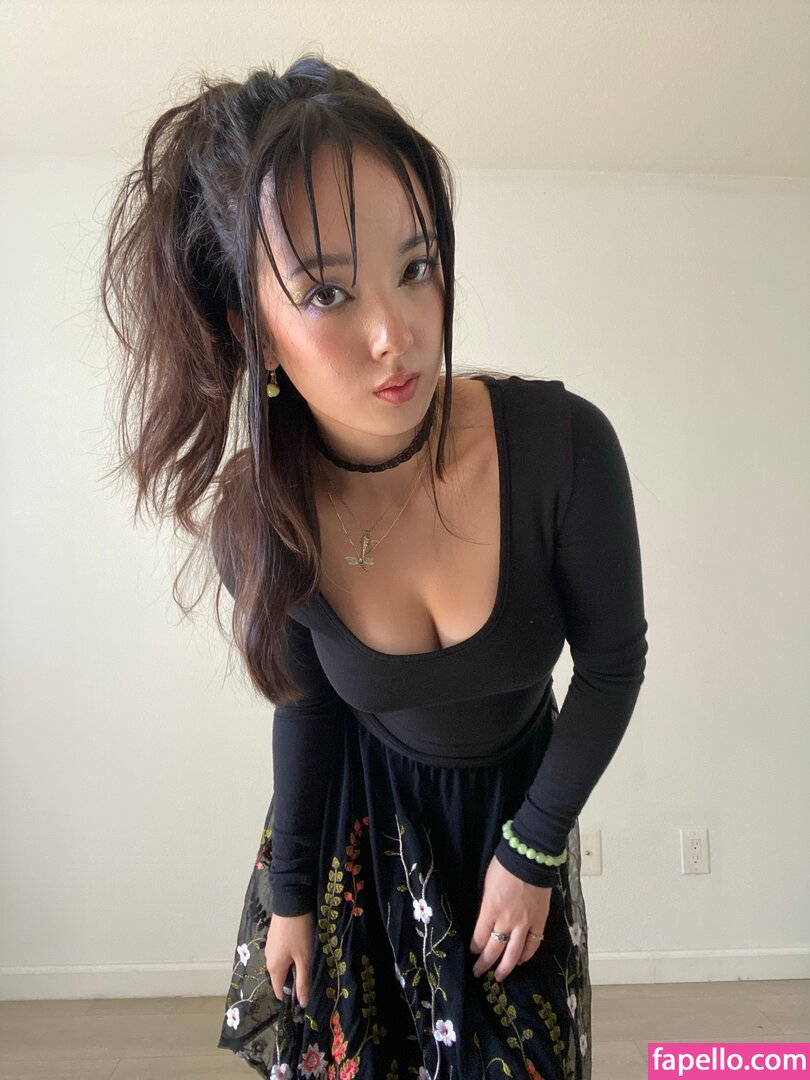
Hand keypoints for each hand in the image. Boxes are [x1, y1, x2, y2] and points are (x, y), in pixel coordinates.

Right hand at [264, 911, 313, 1007]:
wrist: (291, 902)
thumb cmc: (299, 932)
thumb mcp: (304, 958)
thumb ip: (303, 981)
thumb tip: (302, 1004)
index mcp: (274, 968)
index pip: (278, 992)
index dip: (291, 996)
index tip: (304, 992)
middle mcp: (268, 959)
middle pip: (280, 977)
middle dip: (293, 978)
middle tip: (308, 968)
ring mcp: (270, 947)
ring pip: (281, 964)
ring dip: (292, 964)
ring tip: (306, 954)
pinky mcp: (273, 937)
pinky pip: (280, 953)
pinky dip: (289, 953)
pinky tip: (299, 944)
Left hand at [470, 854, 550, 981]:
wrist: (530, 858)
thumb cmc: (504, 866)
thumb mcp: (487, 885)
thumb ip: (486, 906)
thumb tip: (485, 921)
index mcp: (490, 909)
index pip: (479, 938)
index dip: (475, 948)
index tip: (473, 952)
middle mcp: (506, 921)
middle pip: (494, 950)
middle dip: (484, 964)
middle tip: (478, 973)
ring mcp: (524, 923)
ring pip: (514, 954)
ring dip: (505, 967)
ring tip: (499, 976)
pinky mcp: (539, 921)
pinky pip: (533, 944)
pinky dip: (526, 955)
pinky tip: (520, 960)